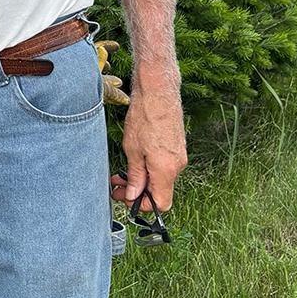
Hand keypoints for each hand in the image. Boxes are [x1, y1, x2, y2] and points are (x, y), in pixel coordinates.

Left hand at [110, 76, 186, 211]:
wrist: (159, 92)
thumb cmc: (144, 117)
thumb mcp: (132, 150)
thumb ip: (134, 176)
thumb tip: (133, 195)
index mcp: (166, 170)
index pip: (161, 203)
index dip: (142, 205)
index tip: (125, 198)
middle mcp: (177, 166)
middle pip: (160, 192)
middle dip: (138, 193)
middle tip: (117, 187)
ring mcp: (179, 157)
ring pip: (161, 179)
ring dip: (142, 180)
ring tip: (121, 174)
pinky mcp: (177, 148)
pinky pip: (164, 167)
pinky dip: (150, 169)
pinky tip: (134, 161)